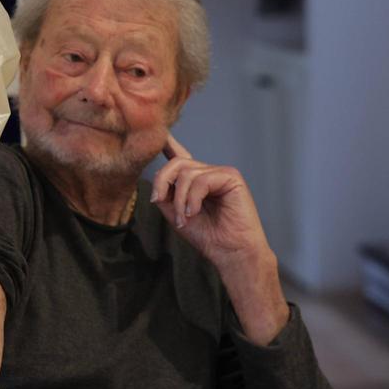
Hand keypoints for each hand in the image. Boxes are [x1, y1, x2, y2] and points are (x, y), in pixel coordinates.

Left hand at [151, 134, 270, 267]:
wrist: (231, 252)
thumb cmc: (208, 236)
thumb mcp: (176, 213)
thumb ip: (165, 194)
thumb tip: (157, 178)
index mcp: (197, 181)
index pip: (181, 157)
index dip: (169, 144)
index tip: (159, 136)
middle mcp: (209, 173)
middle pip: (177, 163)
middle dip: (163, 182)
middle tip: (158, 201)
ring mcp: (221, 173)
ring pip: (186, 173)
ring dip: (180, 199)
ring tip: (184, 219)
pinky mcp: (232, 177)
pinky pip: (202, 180)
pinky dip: (193, 198)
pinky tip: (194, 212)